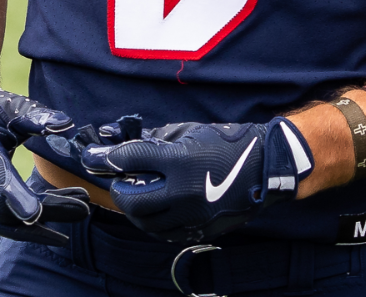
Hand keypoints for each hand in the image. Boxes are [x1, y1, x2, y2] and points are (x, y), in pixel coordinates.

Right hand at [0, 70, 89, 246]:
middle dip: (46, 210)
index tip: (34, 214)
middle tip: (83, 207)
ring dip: (42, 222)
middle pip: (6, 204)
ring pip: (4, 220)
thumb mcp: (13, 106)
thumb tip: (66, 124)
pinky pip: (0, 224)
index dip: (15, 195)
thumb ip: (38, 117)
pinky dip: (27, 229)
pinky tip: (55, 228)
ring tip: (79, 210)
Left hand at [77, 116, 312, 242]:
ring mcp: (192, 214)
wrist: (265, 167)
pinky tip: (156, 212)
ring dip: (135, 210)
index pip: (132, 159)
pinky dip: (155, 223)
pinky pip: (167, 232)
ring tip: (137, 197)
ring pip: (147, 222)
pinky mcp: (201, 229)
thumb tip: (132, 145)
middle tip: (121, 181)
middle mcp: (183, 192)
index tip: (99, 157)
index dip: (111, 157)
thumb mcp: (192, 132)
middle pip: (133, 200)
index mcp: (179, 162)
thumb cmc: (229, 143)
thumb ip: (160, 140)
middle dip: (121, 190)